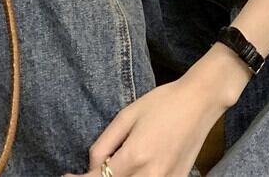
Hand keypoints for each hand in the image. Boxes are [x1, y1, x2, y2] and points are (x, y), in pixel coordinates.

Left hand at [62, 72, 226, 176]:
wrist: (201, 100)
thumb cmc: (163, 102)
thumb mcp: (128, 115)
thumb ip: (104, 144)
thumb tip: (92, 167)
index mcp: (134, 156)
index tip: (67, 176)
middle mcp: (150, 175)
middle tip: (90, 173)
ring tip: (113, 171)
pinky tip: (135, 172)